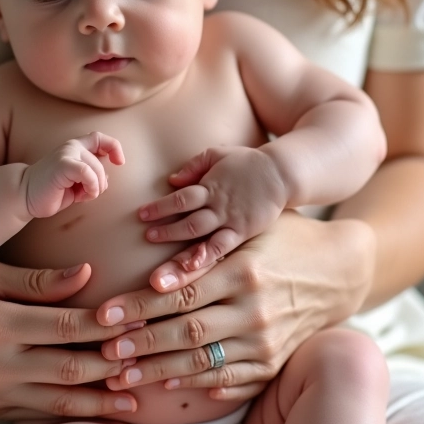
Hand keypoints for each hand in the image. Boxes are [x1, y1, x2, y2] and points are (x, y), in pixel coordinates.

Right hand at [0, 258, 142, 418]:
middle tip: (149, 357)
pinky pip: (37, 412)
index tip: (137, 317)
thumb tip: (88, 274)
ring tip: (136, 395)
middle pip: (69, 369)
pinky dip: (71, 411)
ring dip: (100, 400)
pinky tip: (98, 405)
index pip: (66, 327)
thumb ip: (40, 280)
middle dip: (113, 365)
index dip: (105, 325)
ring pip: (58, 401)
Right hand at [24, 131, 123, 217]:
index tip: (119, 162)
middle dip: (101, 183)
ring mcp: (66, 153)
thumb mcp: (77, 182)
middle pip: (101, 163)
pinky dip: (90, 187)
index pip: (101, 138)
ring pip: (96, 169)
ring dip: (95, 188)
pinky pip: (87, 173)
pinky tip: (82, 196)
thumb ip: (91, 175)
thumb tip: (107, 178)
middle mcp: (72, 146)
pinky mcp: (62, 164)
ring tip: (81, 196)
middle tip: (88, 194)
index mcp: (76, 147)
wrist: (26, 195)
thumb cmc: (53, 190)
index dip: (114, 148)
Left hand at [97, 212, 374, 399]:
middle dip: (140, 344)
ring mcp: (266, 340)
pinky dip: (199, 386)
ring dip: (158, 371)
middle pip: (185, 332)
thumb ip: (205, 249)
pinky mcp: (274, 361)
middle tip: (102, 351)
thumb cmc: (284, 240)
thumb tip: (153, 271)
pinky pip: (232, 380)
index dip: (138, 306)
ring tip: (122, 376)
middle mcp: (253, 309)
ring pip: (202, 362)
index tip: (103, 315)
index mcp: (242, 270)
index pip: (180, 293)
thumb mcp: (248, 233)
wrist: (340, 269)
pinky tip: (169, 387)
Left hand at [139, 146, 285, 270]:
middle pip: (189, 220)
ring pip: (204, 237)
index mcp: (211, 186)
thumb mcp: (218, 154)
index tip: (142, 214)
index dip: (161, 206)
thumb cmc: (247, 163)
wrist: (281, 174)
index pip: (182, 197)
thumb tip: (172, 180)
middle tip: (147, 237)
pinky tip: (194, 269)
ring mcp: (232, 221)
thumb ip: (195, 166)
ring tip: (163, 262)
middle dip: (167, 230)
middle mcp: (219, 206)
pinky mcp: (243, 233)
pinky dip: (208, 258)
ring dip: (181, 250)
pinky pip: (223, 247)